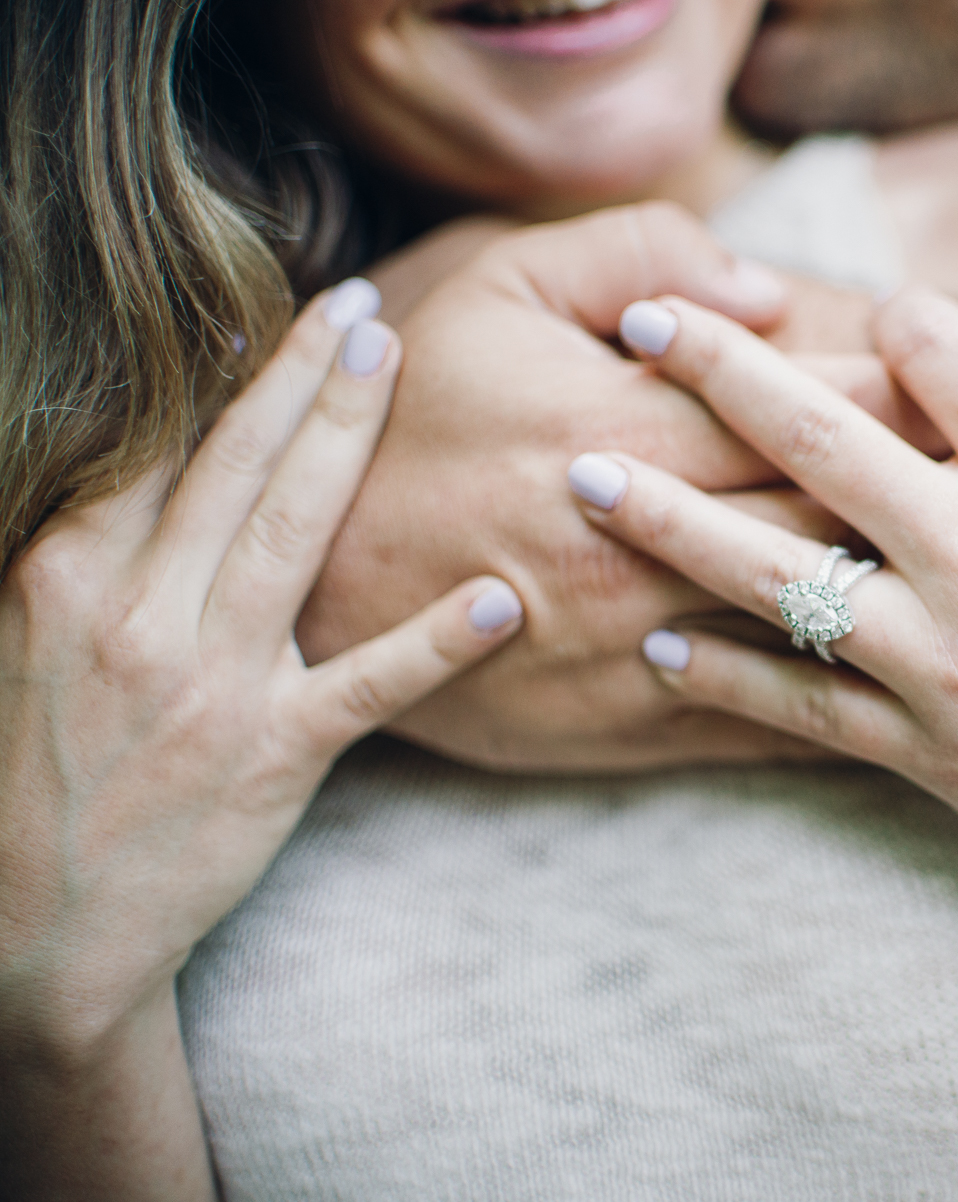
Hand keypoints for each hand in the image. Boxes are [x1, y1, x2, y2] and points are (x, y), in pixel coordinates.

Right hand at [0, 283, 520, 1054]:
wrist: (31, 928)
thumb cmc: (34, 770)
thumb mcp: (23, 640)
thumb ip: (85, 551)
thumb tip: (151, 457)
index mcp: (66, 575)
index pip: (160, 448)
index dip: (224, 373)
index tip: (275, 311)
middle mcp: (136, 613)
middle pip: (234, 465)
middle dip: (299, 372)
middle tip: (359, 300)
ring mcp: (209, 683)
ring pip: (295, 537)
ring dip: (348, 439)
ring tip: (397, 360)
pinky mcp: (271, 755)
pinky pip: (367, 685)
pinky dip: (434, 642)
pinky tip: (498, 595)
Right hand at [298, 202, 868, 771]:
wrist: (310, 591)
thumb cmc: (409, 422)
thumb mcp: (496, 288)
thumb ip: (636, 257)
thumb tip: (763, 293)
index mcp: (631, 432)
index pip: (816, 412)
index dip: (910, 401)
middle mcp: (654, 548)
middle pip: (840, 522)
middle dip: (938, 502)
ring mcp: (649, 647)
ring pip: (823, 627)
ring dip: (918, 606)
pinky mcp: (637, 724)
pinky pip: (773, 719)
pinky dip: (853, 702)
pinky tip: (924, 689)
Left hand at [572, 289, 957, 958]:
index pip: (933, 348)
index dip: (890, 315)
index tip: (862, 313)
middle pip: (813, 434)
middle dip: (712, 368)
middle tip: (635, 329)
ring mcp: (947, 655)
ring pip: (773, 572)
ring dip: (666, 519)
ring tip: (581, 479)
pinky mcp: (934, 749)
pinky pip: (804, 706)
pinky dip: (724, 678)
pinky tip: (656, 649)